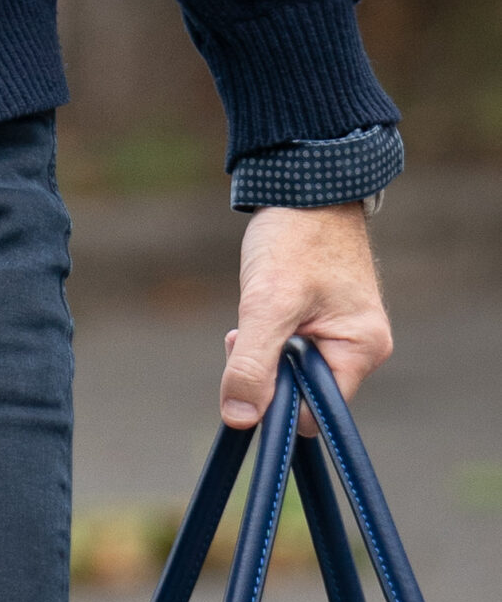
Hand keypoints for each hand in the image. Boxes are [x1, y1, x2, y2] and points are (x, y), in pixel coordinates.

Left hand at [220, 203, 390, 429]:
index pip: (316, 411)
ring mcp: (342, 329)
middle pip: (303, 390)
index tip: (247, 368)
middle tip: (243, 331)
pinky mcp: (323, 315)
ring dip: (264, 347)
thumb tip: (239, 421)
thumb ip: (254, 363)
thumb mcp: (267, 302)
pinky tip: (259, 305)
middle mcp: (360, 346)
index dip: (277, 400)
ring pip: (292, 365)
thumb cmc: (294, 236)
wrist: (301, 180)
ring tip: (253, 309)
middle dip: (267, 368)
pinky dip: (269, 331)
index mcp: (362, 350)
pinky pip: (292, 342)